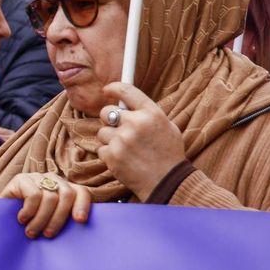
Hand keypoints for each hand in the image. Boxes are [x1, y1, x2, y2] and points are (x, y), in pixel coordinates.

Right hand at [0, 172, 91, 238]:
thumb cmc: (27, 224)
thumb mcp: (48, 222)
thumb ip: (62, 220)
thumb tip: (78, 228)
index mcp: (64, 189)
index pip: (81, 192)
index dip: (83, 205)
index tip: (79, 221)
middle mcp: (53, 180)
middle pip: (67, 195)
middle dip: (58, 218)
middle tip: (48, 235)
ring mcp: (37, 177)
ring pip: (50, 198)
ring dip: (41, 220)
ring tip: (31, 232)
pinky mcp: (21, 179)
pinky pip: (34, 196)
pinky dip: (29, 211)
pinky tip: (22, 219)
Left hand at [96, 82, 185, 200]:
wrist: (167, 182)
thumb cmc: (169, 154)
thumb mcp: (167, 126)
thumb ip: (147, 113)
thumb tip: (127, 103)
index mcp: (151, 113)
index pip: (126, 90)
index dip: (113, 88)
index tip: (107, 90)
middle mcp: (135, 123)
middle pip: (106, 111)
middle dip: (109, 119)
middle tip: (119, 130)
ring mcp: (122, 139)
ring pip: (102, 132)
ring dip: (110, 140)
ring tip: (126, 150)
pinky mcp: (112, 155)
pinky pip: (101, 149)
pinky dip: (109, 155)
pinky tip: (123, 160)